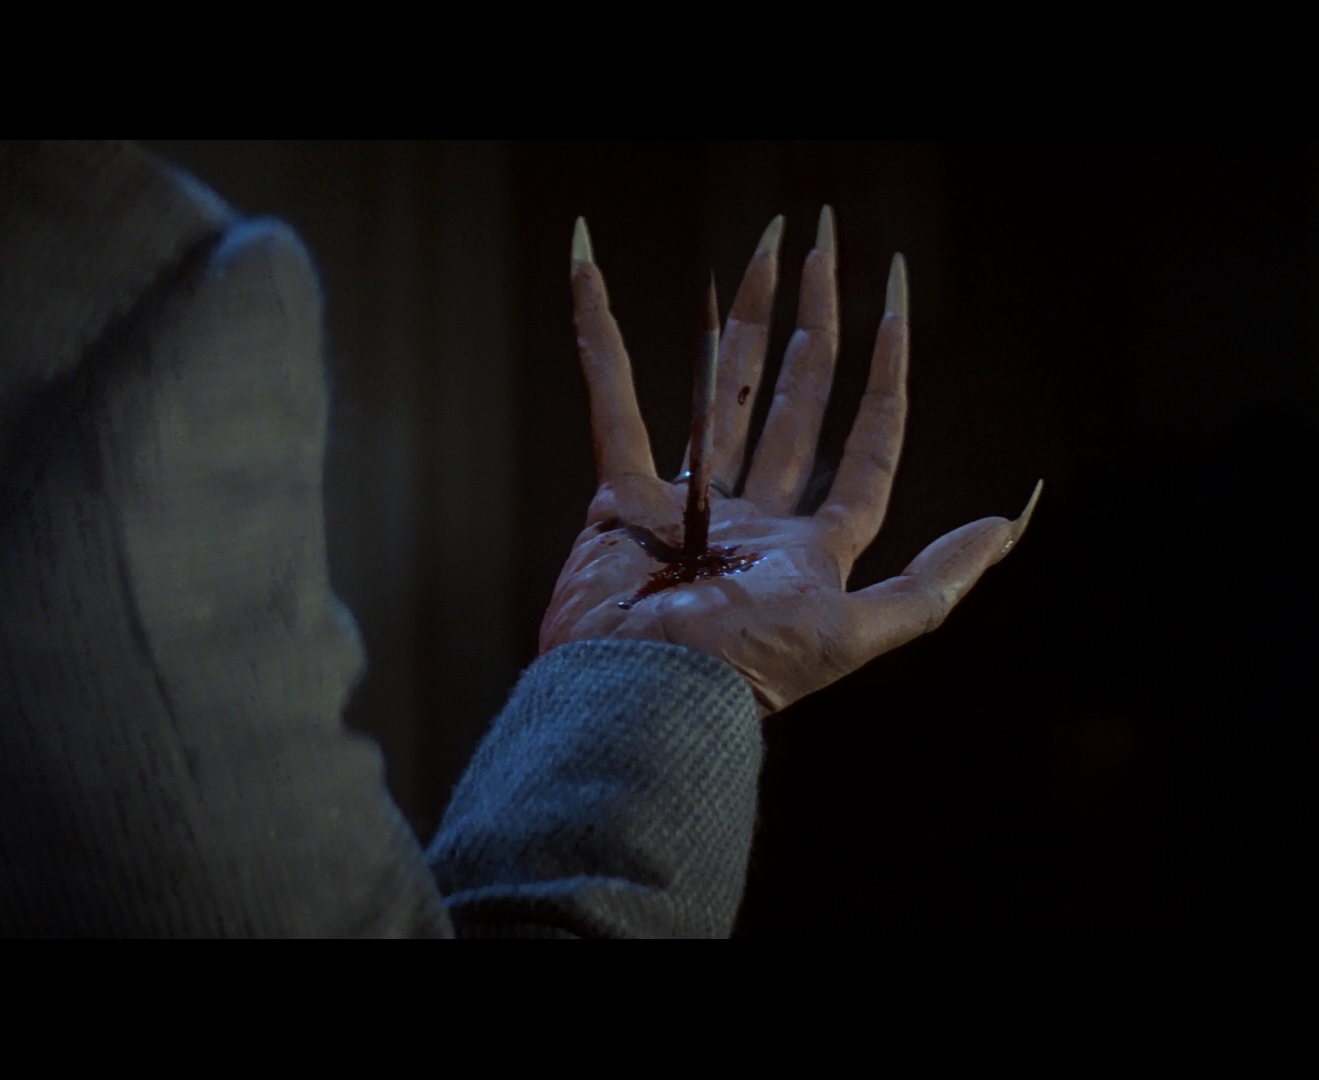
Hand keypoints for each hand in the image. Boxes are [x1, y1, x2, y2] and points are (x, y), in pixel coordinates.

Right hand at [541, 209, 1038, 714]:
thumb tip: (1011, 520)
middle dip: (813, 321)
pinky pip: (613, 403)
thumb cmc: (746, 668)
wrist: (638, 694)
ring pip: (720, 388)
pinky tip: (592, 278)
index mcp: (813, 547)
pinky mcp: (621, 497)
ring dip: (740, 316)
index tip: (893, 307)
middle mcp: (755, 516)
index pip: (864, 446)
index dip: (884, 378)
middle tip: (821, 247)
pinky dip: (599, 339)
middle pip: (794, 399)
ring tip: (762, 247)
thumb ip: (931, 585)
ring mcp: (687, 504)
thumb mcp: (856, 632)